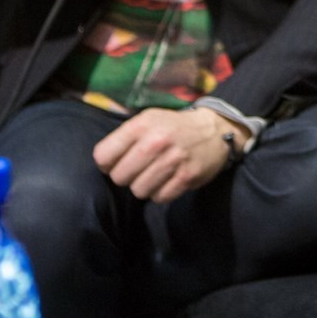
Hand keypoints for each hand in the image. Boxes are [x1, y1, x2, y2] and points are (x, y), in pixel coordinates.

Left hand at [92, 106, 247, 202]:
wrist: (214, 130)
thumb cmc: (173, 126)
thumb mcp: (148, 119)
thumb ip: (124, 138)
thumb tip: (102, 164)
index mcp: (142, 124)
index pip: (103, 156)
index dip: (107, 163)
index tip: (117, 161)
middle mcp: (156, 141)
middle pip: (119, 177)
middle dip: (126, 176)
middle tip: (138, 169)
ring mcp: (173, 160)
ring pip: (138, 191)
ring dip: (144, 186)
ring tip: (154, 175)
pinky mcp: (187, 177)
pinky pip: (159, 198)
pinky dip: (160, 193)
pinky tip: (168, 180)